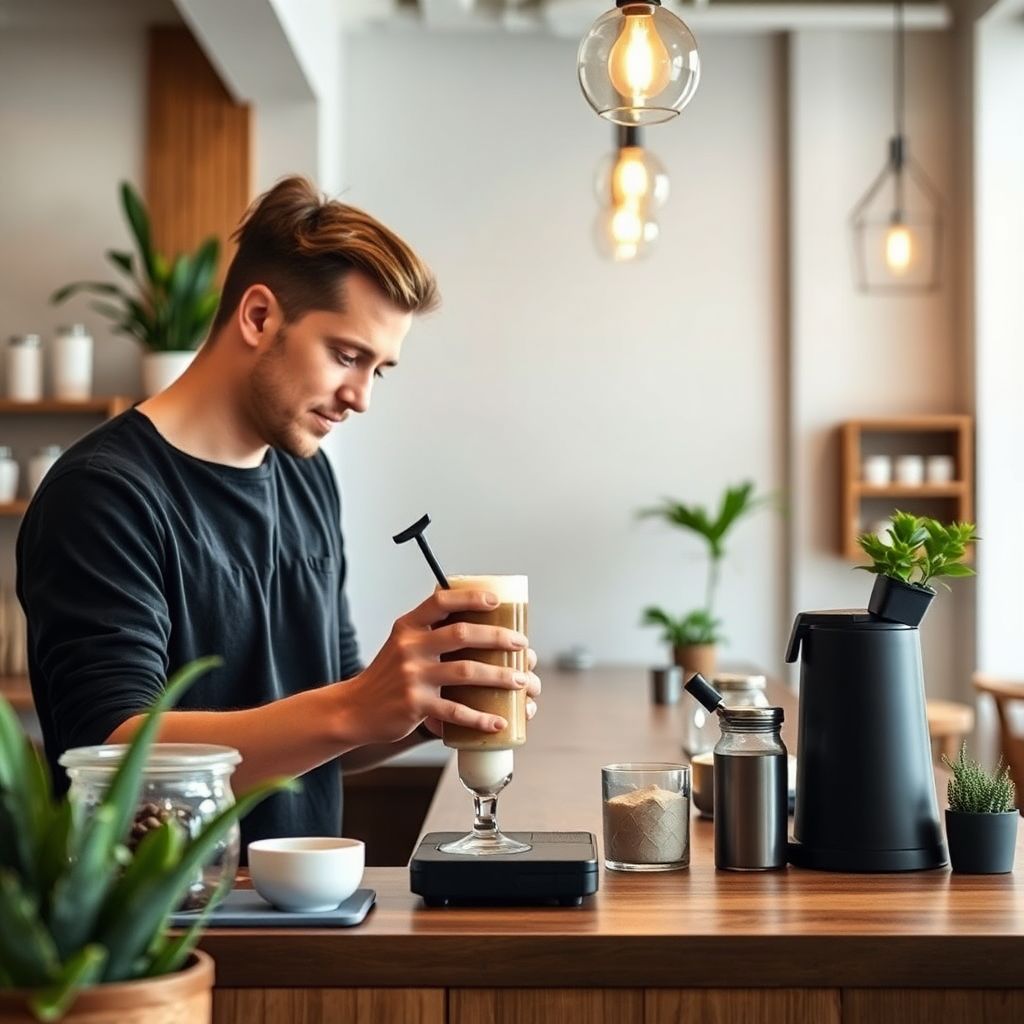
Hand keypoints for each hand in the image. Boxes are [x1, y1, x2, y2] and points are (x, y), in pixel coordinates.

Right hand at [337, 589, 539, 746]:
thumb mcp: (401, 643)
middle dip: (498, 638)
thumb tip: (475, 620)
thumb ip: (430, 631)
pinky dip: (480, 718)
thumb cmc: (388, 675)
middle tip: (522, 645)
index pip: (442, 601)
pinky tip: (498, 722)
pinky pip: (455, 711)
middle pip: (463, 634)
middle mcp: (410, 646)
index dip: (472, 598)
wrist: (354, 709)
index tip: (497, 602)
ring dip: (499, 676)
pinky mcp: (415, 705)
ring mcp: (413, 676)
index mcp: (409, 626)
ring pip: (466, 672)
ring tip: (522, 682)